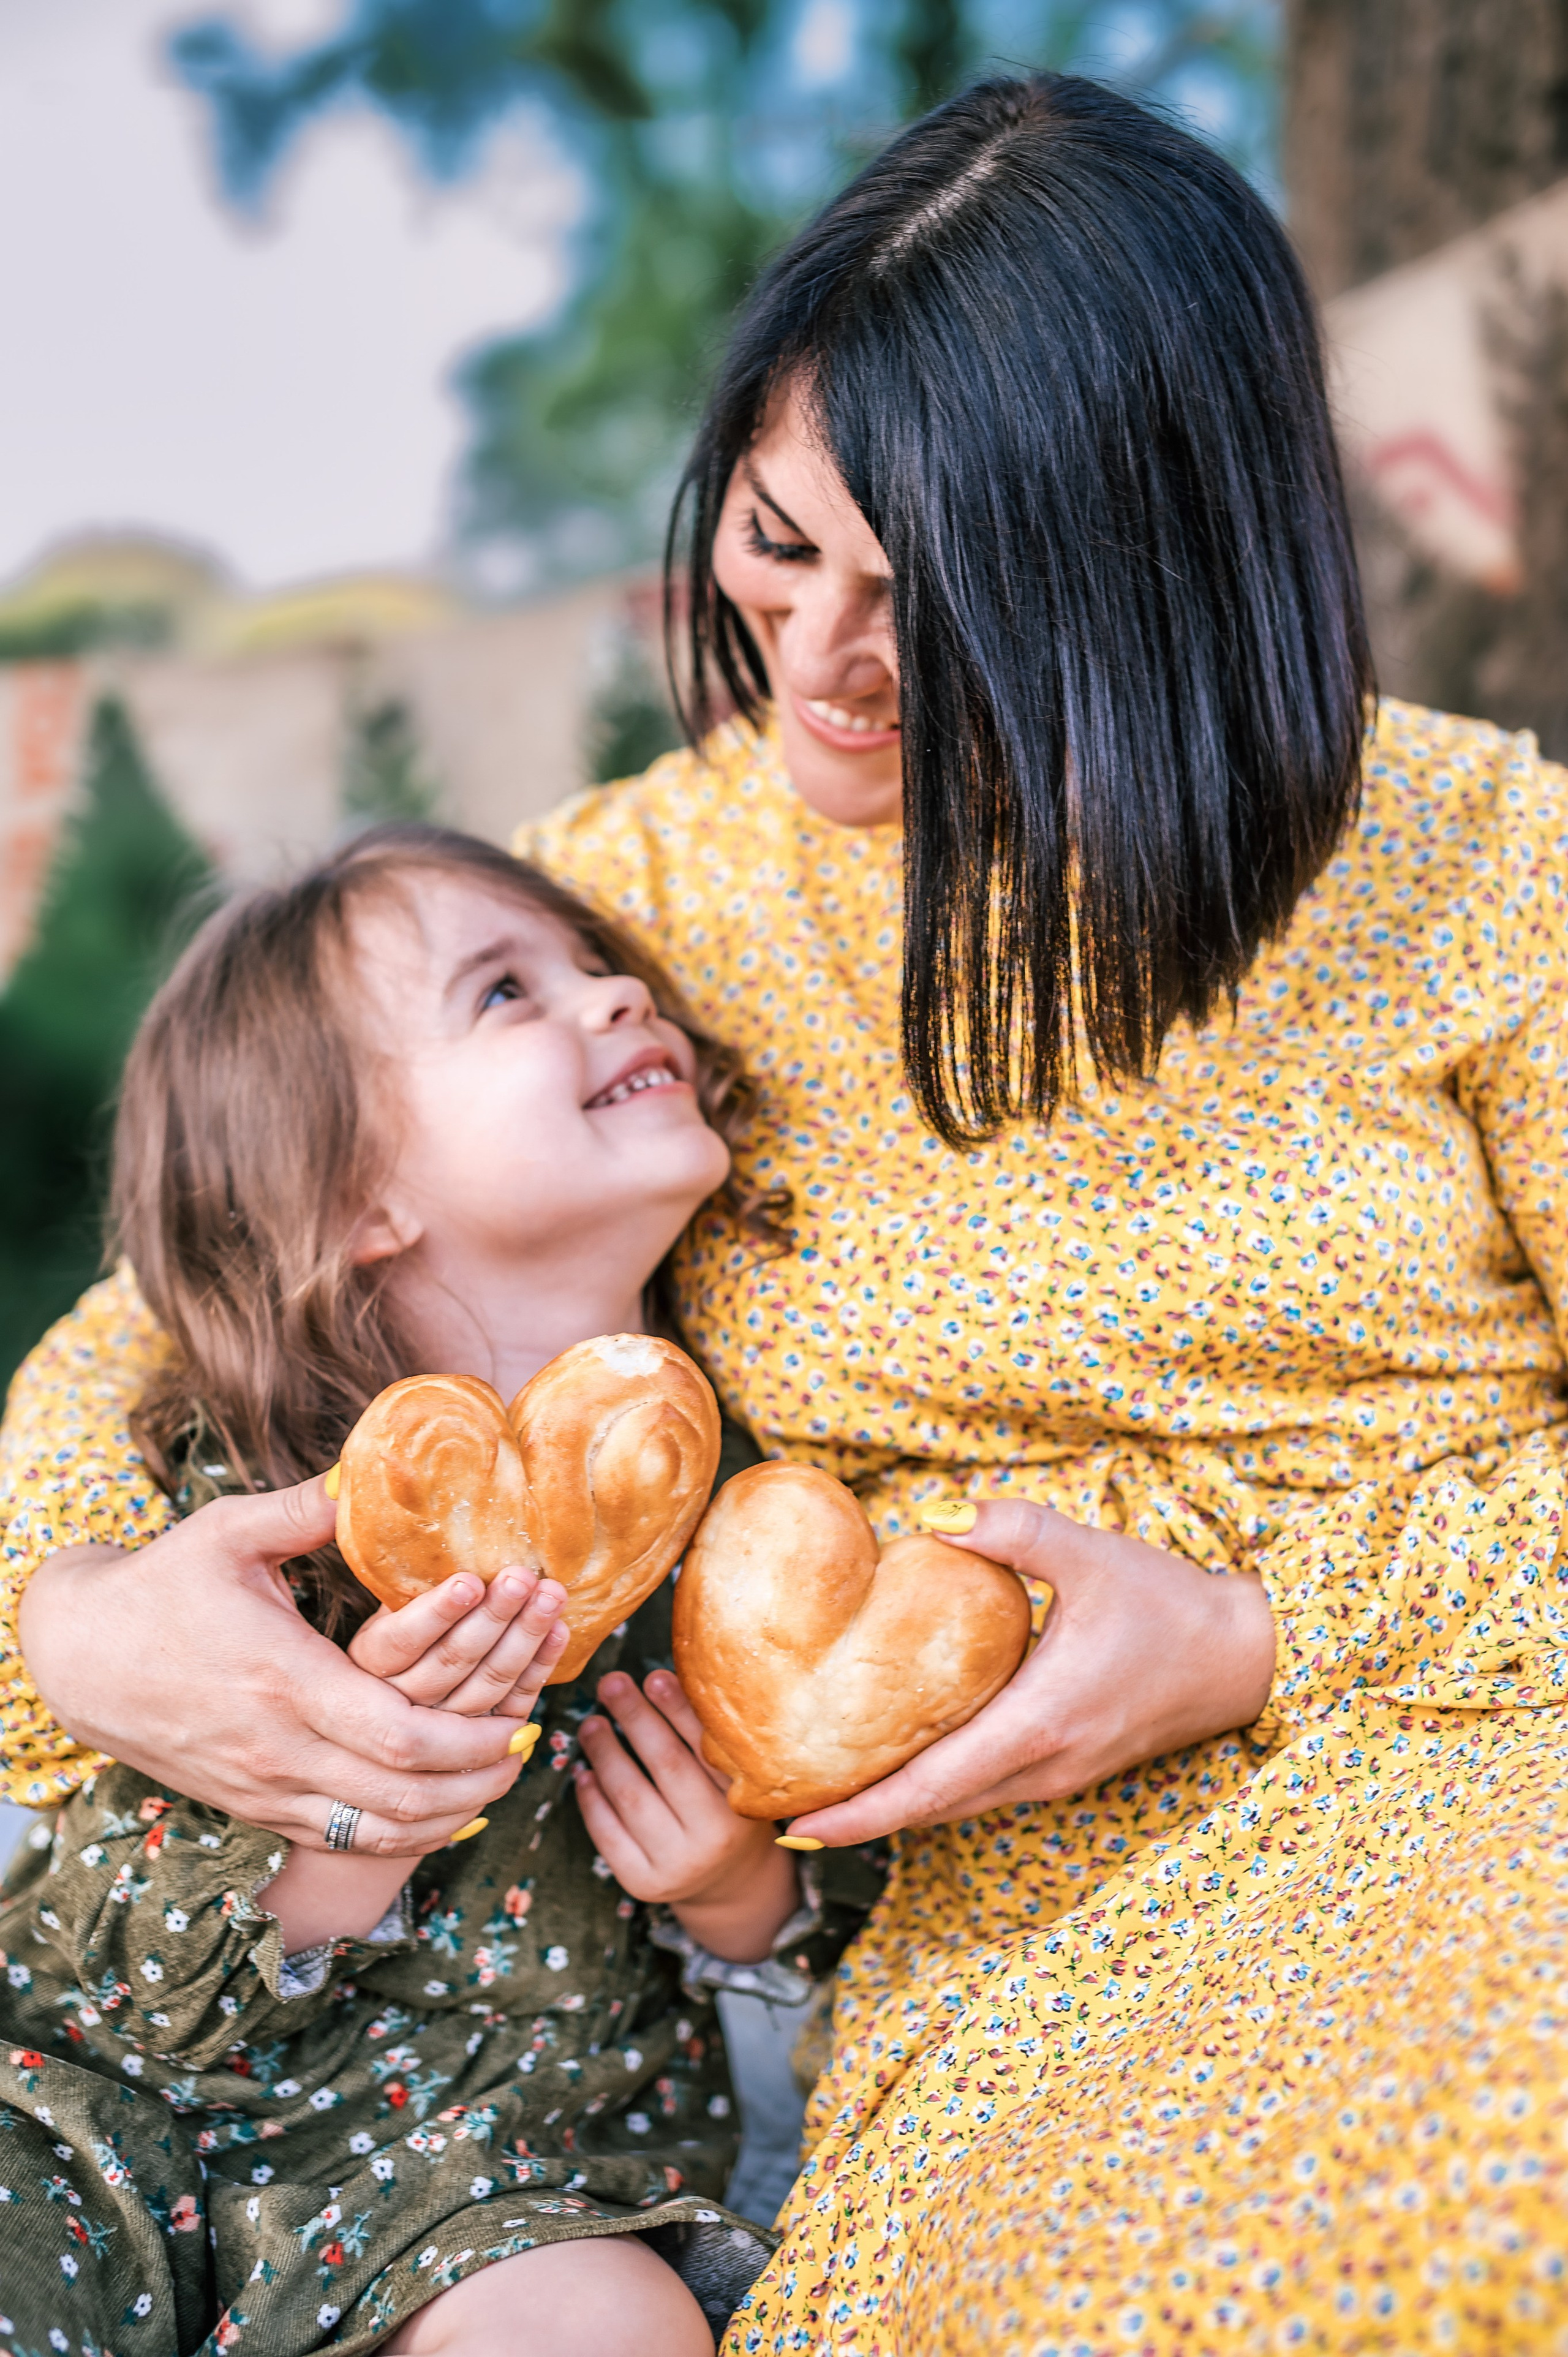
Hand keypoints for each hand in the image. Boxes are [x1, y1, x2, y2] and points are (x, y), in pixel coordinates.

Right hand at [19, 1479, 534, 1854]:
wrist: (83, 1658)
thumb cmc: (162, 1587)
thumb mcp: (227, 1532)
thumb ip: (305, 1508)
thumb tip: (369, 1466)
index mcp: (285, 1681)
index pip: (398, 1736)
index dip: (470, 1739)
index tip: (521, 1716)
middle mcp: (277, 1748)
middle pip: (400, 1794)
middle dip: (476, 1779)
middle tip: (527, 1747)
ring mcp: (262, 1786)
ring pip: (372, 1830)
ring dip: (445, 1814)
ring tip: (498, 1779)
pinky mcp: (251, 1803)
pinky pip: (336, 1839)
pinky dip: (395, 1834)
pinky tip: (437, 1810)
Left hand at [573, 1670, 798, 1962]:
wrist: (731, 1884)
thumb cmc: (728, 1814)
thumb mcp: (734, 1782)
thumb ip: (708, 1742)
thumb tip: (663, 1679)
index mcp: (742, 1802)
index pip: (704, 1747)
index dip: (677, 1709)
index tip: (653, 1676)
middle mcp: (713, 1836)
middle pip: (665, 1765)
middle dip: (634, 1718)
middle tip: (610, 1683)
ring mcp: (676, 1864)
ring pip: (630, 1797)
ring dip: (605, 1753)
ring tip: (590, 1724)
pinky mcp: (643, 1882)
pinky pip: (608, 1834)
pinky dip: (592, 1799)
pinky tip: (584, 1772)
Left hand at [784, 1500, 1277, 1845]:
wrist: (1246, 1657)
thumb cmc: (1171, 1606)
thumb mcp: (1092, 1553)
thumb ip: (1013, 1531)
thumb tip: (938, 1516)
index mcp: (1037, 1724)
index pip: (930, 1786)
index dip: (860, 1811)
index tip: (795, 1826)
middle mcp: (1041, 1766)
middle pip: (930, 1809)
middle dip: (854, 1817)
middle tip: (776, 1809)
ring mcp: (1057, 1775)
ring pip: (956, 1805)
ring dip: (892, 1805)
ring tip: (821, 1789)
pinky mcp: (1067, 1767)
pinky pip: (982, 1790)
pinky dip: (931, 1789)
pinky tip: (897, 1761)